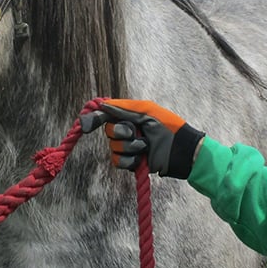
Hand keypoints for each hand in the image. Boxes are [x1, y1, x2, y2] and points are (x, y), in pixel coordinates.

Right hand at [81, 99, 204, 178]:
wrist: (181, 151)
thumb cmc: (169, 127)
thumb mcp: (147, 111)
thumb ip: (124, 107)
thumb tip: (102, 105)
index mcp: (129, 116)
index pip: (106, 114)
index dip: (93, 118)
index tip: (85, 125)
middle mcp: (126, 130)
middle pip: (108, 131)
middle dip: (121, 132)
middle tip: (136, 132)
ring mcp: (128, 147)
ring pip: (113, 147)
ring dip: (129, 147)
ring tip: (145, 147)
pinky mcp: (130, 162)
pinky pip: (118, 162)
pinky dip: (129, 160)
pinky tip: (142, 159)